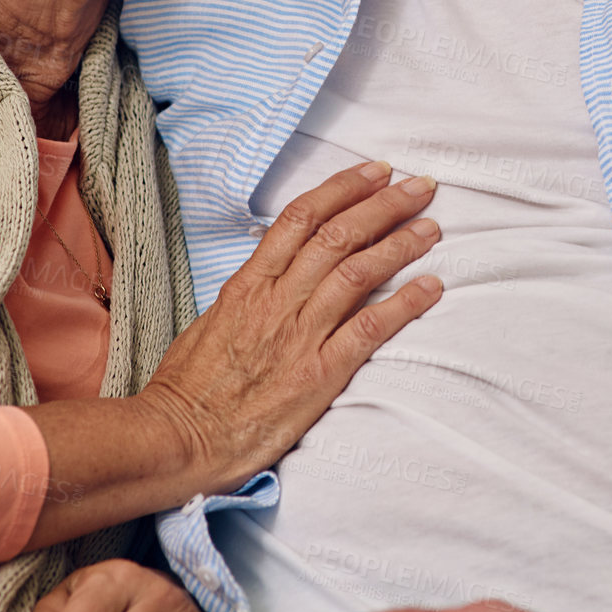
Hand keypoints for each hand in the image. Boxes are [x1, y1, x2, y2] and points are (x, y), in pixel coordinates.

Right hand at [139, 161, 441, 492]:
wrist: (179, 438)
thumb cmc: (189, 388)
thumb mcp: (211, 322)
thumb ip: (249, 296)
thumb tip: (274, 274)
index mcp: (248, 284)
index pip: (301, 218)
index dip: (343, 189)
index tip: (375, 173)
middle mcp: (276, 300)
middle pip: (338, 235)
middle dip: (384, 204)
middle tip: (420, 187)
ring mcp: (299, 335)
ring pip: (358, 272)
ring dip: (401, 244)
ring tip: (431, 227)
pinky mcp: (319, 375)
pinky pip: (369, 329)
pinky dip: (405, 304)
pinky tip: (431, 287)